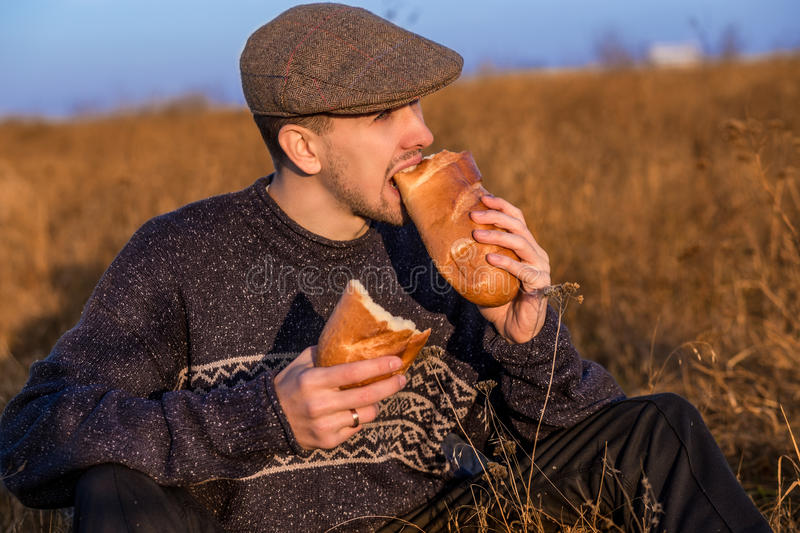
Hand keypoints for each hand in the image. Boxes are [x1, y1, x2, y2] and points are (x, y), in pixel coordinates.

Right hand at [273, 346, 407, 449]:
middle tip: (402, 378)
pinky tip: (355, 410)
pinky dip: (360, 418)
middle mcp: (319, 404)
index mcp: (313, 380)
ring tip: (376, 396)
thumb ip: (326, 352)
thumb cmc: (289, 384)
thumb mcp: (302, 363)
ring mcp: (324, 425)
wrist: (268, 419)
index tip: (396, 361)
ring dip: (376, 403)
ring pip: (365, 414)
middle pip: (367, 395)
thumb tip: (354, 341)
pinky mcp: (328, 441)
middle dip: (390, 386)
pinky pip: (356, 428)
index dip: (378, 367)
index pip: (353, 373)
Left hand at [470, 194, 550, 343]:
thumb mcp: (484, 277)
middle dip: (495, 216)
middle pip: (518, 225)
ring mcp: (540, 267)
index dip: (501, 206)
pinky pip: (523, 269)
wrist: (515, 330)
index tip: (482, 198)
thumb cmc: (498, 302)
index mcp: (525, 246)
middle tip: (473, 215)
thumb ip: (474, 261)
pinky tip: (490, 258)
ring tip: (476, 234)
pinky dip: (506, 262)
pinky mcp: (540, 284)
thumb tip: (445, 247)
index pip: (516, 218)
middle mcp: (535, 253)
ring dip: (497, 235)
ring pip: (521, 242)